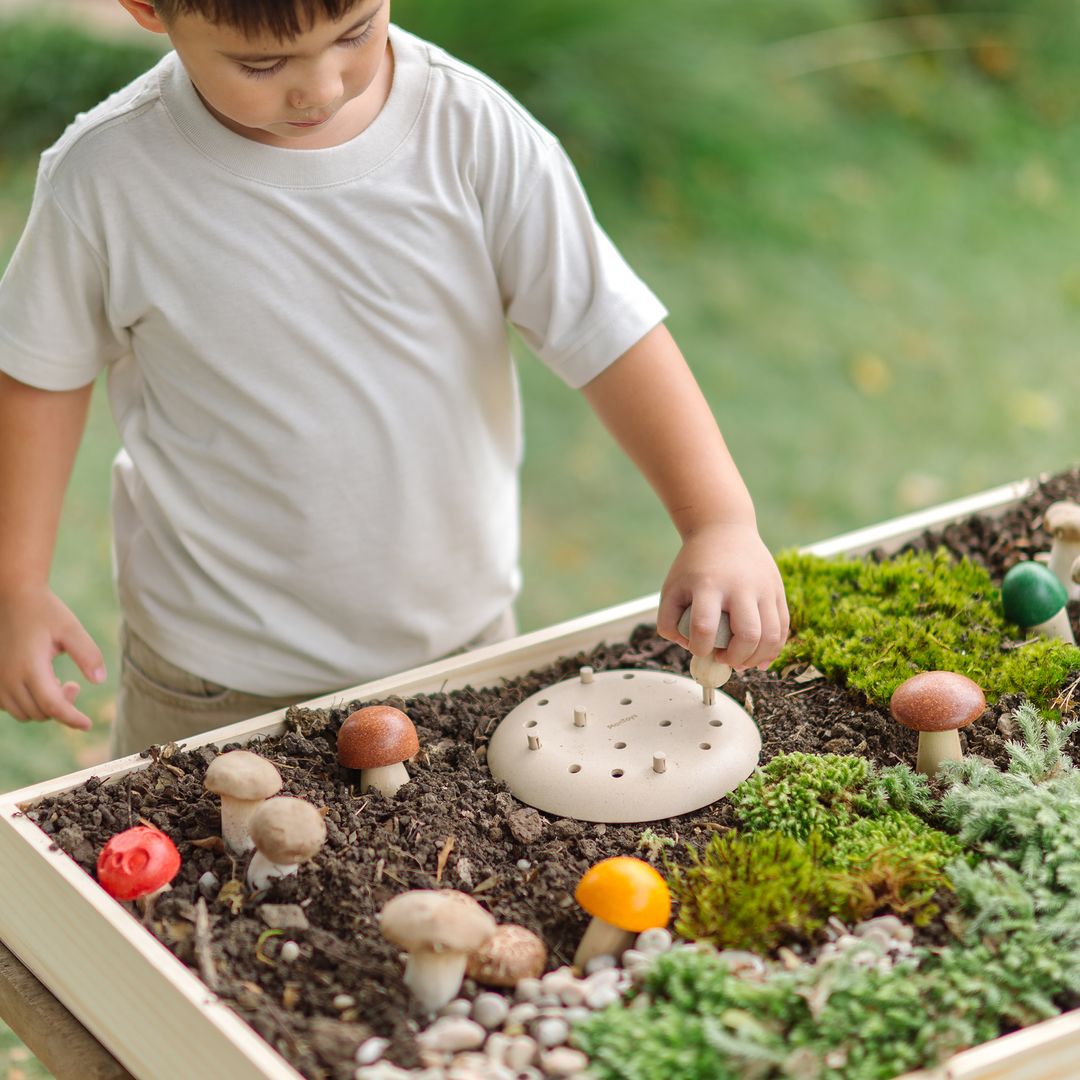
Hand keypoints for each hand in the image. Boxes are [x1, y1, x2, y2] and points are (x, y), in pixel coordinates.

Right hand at [0, 584, 105, 729]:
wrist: (15, 597)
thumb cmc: (45, 612)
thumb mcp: (72, 629)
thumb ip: (88, 654)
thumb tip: (99, 680)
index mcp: (30, 668)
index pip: (53, 706)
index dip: (72, 719)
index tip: (87, 724)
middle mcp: (9, 678)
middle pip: (39, 713)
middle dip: (62, 707)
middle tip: (74, 685)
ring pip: (23, 713)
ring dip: (44, 707)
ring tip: (57, 682)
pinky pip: (8, 706)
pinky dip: (26, 703)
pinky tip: (40, 684)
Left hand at [656, 522, 788, 670]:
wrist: (724, 529)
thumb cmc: (694, 565)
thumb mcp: (672, 588)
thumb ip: (668, 622)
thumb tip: (689, 649)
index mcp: (708, 585)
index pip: (705, 627)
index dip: (700, 649)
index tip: (698, 649)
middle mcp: (740, 586)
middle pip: (747, 635)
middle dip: (735, 658)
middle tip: (723, 658)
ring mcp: (763, 588)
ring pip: (771, 636)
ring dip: (756, 659)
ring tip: (741, 661)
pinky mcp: (778, 591)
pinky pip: (783, 628)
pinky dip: (773, 650)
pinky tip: (759, 659)